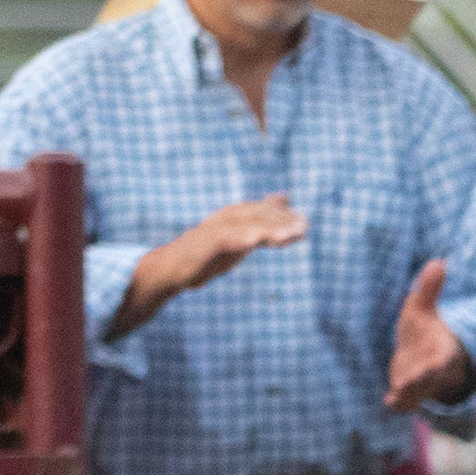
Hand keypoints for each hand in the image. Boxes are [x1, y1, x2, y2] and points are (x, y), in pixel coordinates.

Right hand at [110, 196, 301, 335]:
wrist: (171, 270)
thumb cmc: (206, 254)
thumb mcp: (237, 241)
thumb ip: (259, 226)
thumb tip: (281, 205)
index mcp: (232, 220)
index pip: (261, 212)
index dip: (282, 216)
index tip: (304, 224)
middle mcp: (223, 220)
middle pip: (255, 215)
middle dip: (280, 220)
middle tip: (304, 226)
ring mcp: (212, 231)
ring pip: (243, 224)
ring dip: (268, 228)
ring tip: (291, 235)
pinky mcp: (203, 244)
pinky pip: (223, 239)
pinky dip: (240, 237)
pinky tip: (256, 240)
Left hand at [383, 259, 475, 412]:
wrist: (421, 358)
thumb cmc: (422, 331)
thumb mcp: (422, 309)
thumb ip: (429, 289)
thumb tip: (439, 261)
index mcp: (443, 352)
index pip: (446, 358)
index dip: (443, 360)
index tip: (443, 359)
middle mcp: (433, 371)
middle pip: (431, 378)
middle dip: (422, 379)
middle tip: (409, 381)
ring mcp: (420, 384)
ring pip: (417, 393)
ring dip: (408, 394)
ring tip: (397, 396)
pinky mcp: (405, 393)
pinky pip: (404, 402)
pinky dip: (399, 403)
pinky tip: (390, 402)